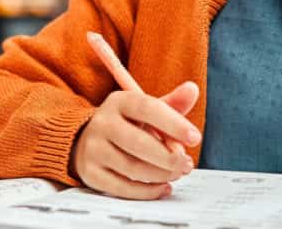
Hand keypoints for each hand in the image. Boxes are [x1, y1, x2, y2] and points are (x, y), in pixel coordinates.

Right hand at [71, 82, 200, 199]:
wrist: (86, 140)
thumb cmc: (126, 125)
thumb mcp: (146, 111)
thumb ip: (171, 104)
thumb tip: (193, 89)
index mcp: (119, 101)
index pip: (147, 108)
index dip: (173, 123)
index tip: (195, 138)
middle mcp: (103, 123)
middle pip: (138, 142)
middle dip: (169, 157)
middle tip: (187, 164)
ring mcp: (93, 148)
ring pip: (132, 167)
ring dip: (161, 174)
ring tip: (177, 174)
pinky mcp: (90, 173)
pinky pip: (122, 187)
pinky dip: (147, 191)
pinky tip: (163, 187)